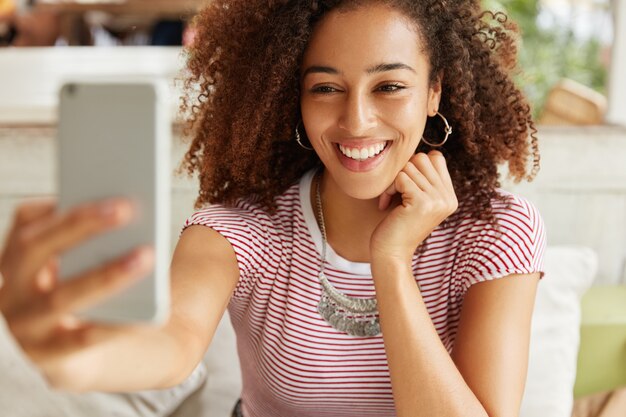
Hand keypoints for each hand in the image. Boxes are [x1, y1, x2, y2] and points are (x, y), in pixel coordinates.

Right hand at [0, 198, 153, 388]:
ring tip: (146, 254)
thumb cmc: (91, 299)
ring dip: (106, 273)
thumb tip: (127, 210)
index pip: (23, 226)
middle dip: (79, 224)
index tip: (84, 185)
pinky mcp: (53, 360)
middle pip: (35, 250)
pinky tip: (150, 305)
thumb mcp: (87, 268)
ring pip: (62, 296)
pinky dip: (119, 321)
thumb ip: (97, 244)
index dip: (49, 205)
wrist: (90, 357)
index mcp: (18, 264)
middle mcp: (11, 294)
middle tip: (125, 206)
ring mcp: (27, 329)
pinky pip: (88, 337)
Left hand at [371, 150, 457, 262]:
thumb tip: (414, 151)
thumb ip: (422, 179)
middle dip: (403, 171)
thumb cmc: (397, 225)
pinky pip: (401, 177)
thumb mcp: (415, 200)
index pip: (435, 157)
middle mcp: (448, 198)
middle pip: (422, 158)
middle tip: (394, 192)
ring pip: (410, 166)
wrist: (391, 254)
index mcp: (449, 196)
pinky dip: (389, 189)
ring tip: (390, 200)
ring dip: (393, 181)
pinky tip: (386, 206)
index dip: (415, 166)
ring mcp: (438, 200)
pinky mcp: (423, 203)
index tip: (405, 186)